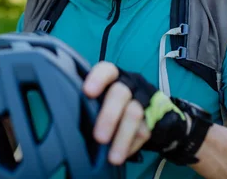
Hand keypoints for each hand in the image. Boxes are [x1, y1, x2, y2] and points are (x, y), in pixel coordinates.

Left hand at [83, 62, 212, 165]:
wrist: (147, 109)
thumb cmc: (111, 102)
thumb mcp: (100, 97)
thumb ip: (89, 101)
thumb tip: (71, 116)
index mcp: (113, 76)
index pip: (107, 70)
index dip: (98, 79)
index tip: (87, 92)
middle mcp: (130, 84)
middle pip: (121, 93)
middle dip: (109, 116)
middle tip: (99, 137)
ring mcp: (144, 99)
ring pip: (135, 114)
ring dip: (123, 137)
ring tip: (113, 157)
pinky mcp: (154, 116)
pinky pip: (145, 131)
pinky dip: (132, 145)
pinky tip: (122, 155)